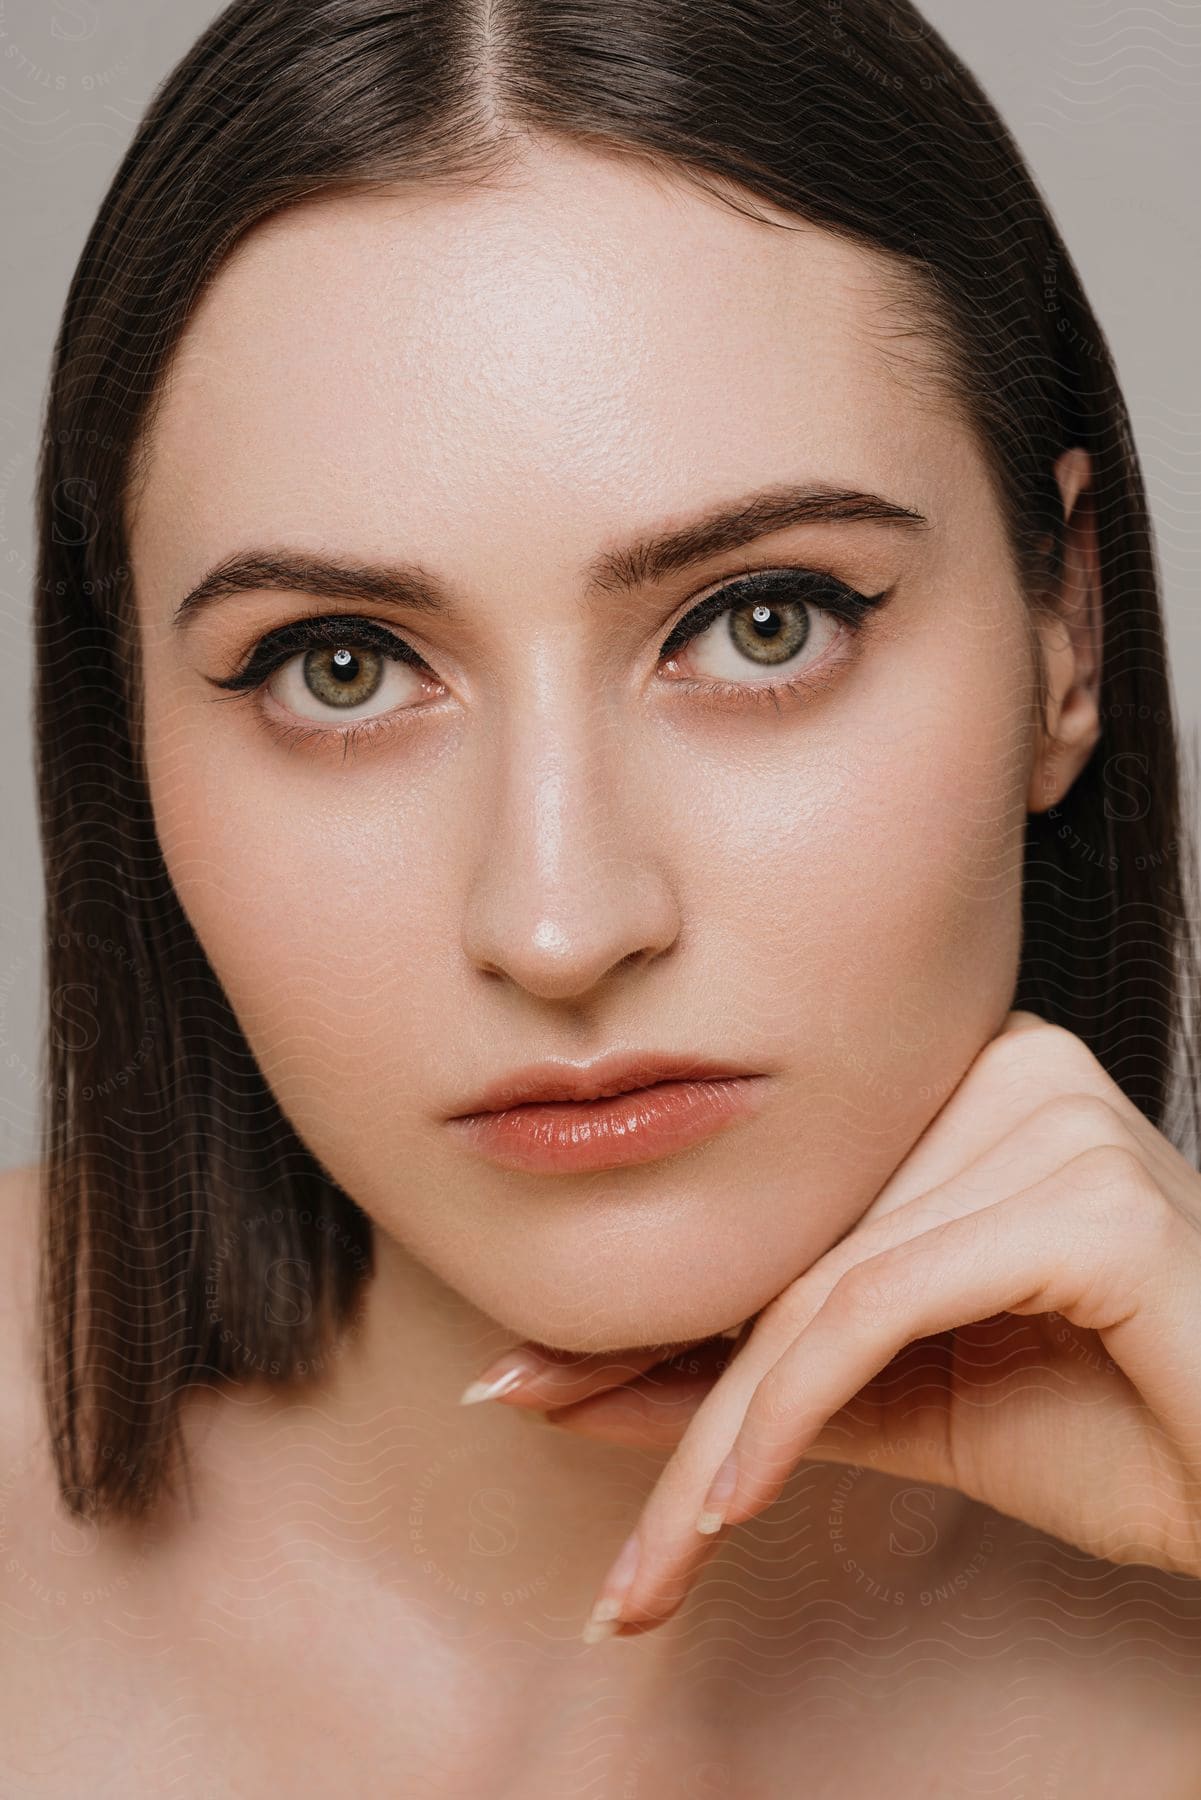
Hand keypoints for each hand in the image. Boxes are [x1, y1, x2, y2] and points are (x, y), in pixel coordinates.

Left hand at [460, 1011, 1200, 1638]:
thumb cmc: (1114, 1429)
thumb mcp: (901, 1399)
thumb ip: (763, 1376)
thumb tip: (576, 1380)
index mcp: (969, 1083)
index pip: (784, 1200)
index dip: (661, 1297)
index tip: (535, 1374)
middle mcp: (1009, 1069)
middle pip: (791, 1237)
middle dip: (661, 1364)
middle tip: (537, 1427)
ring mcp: (1055, 1119)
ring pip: (819, 1282)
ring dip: (714, 1427)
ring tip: (652, 1554)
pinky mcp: (1088, 1199)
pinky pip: (881, 1303)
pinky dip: (789, 1408)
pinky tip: (730, 1503)